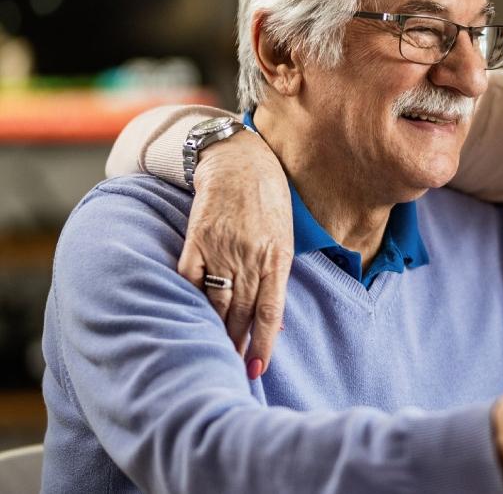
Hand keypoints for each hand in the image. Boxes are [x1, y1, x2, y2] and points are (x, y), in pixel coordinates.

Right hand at [178, 129, 292, 377]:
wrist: (240, 162)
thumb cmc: (270, 202)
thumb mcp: (285, 239)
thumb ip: (278, 278)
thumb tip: (277, 324)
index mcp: (277, 258)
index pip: (270, 312)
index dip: (264, 344)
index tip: (257, 370)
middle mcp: (250, 257)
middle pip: (242, 312)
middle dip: (237, 344)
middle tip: (231, 368)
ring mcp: (222, 249)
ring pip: (216, 301)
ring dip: (215, 329)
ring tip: (213, 351)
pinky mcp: (197, 240)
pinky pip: (190, 279)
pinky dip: (190, 301)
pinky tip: (189, 319)